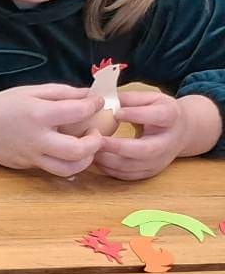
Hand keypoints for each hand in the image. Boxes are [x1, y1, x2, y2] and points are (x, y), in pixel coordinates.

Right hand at [0, 84, 107, 176]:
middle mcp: (37, 139)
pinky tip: (66, 152)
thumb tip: (88, 95)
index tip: (97, 102)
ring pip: (68, 169)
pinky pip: (52, 169)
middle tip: (95, 133)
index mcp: (39, 114)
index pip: (79, 112)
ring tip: (85, 148)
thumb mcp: (30, 91)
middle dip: (95, 142)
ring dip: (85, 160)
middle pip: (78, 151)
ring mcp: (31, 156)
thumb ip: (61, 92)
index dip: (94, 105)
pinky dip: (66, 163)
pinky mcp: (26, 166)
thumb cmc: (2, 106)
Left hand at [94, 91, 224, 180]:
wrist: (181, 132)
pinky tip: (97, 160)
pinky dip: (110, 170)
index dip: (137, 114)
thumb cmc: (160, 112)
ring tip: (91, 150)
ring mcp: (160, 160)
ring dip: (109, 161)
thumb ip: (130, 98)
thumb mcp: (151, 98)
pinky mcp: (150, 172)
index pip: (159, 116)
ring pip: (134, 166)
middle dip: (119, 147)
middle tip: (97, 140)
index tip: (116, 113)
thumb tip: (105, 99)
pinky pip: (128, 175)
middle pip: (146, 150)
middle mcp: (168, 142)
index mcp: (171, 117)